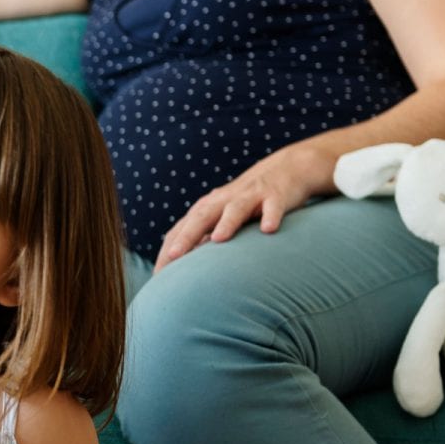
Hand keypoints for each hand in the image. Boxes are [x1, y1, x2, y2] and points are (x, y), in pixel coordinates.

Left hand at [155, 142, 336, 270]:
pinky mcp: (275, 195)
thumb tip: (185, 270)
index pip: (182, 228)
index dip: (169, 249)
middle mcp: (224, 201)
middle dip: (186, 237)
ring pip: (235, 209)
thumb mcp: (223, 217)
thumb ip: (206, 238)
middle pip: (201, 218)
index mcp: (208, 208)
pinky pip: (273, 206)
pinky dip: (270, 216)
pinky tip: (268, 229)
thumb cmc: (248, 201)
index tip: (158, 274)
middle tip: (173, 257)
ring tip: (218, 239)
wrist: (286, 169)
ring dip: (226, 223)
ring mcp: (250, 196)